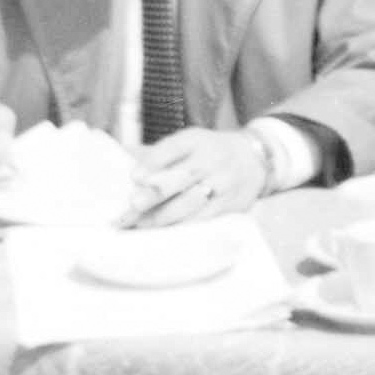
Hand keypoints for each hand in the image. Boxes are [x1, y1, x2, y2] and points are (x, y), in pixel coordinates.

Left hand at [130, 128, 269, 226]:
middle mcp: (213, 158)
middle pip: (184, 176)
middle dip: (157, 192)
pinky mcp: (230, 205)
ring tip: (140, 226)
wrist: (254, 160)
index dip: (154, 161)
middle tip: (134, 205)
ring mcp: (224, 182)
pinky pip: (204, 219)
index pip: (174, 148)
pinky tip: (163, 235)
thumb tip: (121, 158)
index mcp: (196, 140)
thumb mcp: (188, 142)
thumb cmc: (207, 153)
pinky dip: (182, 228)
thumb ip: (156, 153)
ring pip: (193, 203)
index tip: (134, 176)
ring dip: (164, 216)